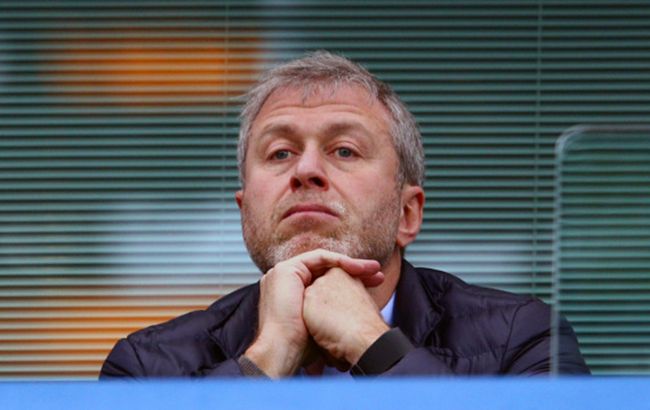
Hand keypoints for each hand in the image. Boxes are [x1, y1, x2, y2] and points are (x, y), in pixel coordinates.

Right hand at [244, 249, 383, 377]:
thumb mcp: (321, 325)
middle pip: (327, 270)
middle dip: (355, 271)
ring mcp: (284, 274)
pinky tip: (357, 268)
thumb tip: (352, 320)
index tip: (374, 285)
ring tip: (373, 270)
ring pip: (325, 262)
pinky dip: (339, 261)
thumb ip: (331, 313)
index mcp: (294, 295)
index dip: (352, 281)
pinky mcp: (286, 269)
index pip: (326, 281)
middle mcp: (288, 282)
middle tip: (377, 275)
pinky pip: (319, 258)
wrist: (285, 348)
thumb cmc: (303, 345)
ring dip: (351, 264)